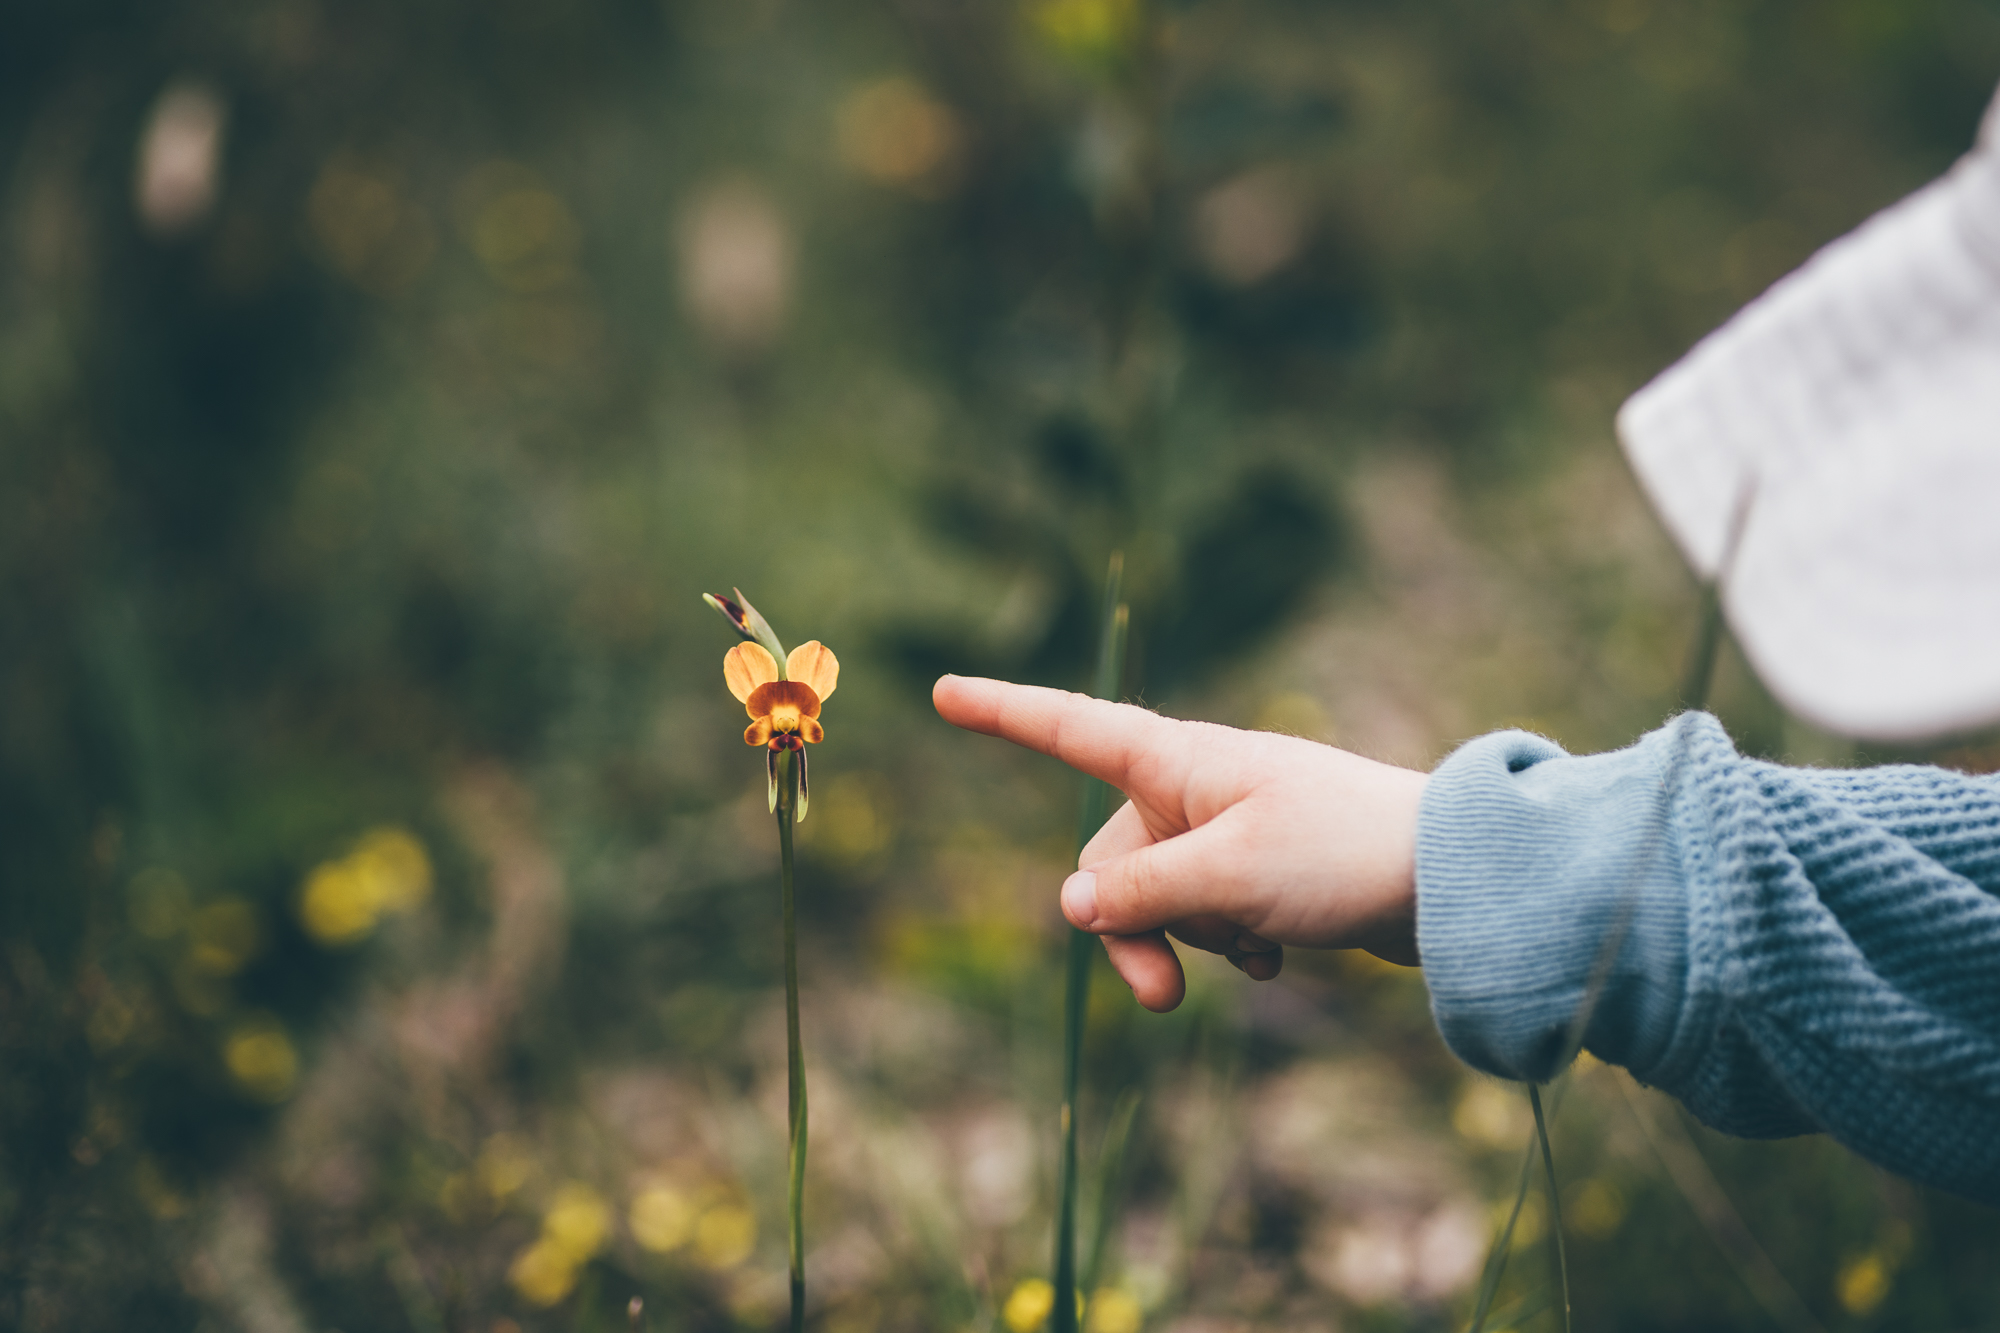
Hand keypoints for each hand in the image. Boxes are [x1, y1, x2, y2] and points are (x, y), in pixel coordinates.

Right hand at [932, 675, 1427, 1011]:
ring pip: (1160, 897)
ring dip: (1190, 941)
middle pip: (1111, 860)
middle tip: (1164, 998)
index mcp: (1179, 762)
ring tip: (1256, 960)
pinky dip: (1230, 942)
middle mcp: (1195, 788)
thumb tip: (1070, 905)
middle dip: (1131, 931)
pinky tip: (1281, 956)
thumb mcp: (1227, 877)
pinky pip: (1209, 913)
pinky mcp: (1263, 869)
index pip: (1070, 728)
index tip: (942, 689)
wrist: (1455, 878)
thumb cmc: (1341, 854)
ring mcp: (1229, 828)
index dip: (1004, 713)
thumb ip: (1138, 892)